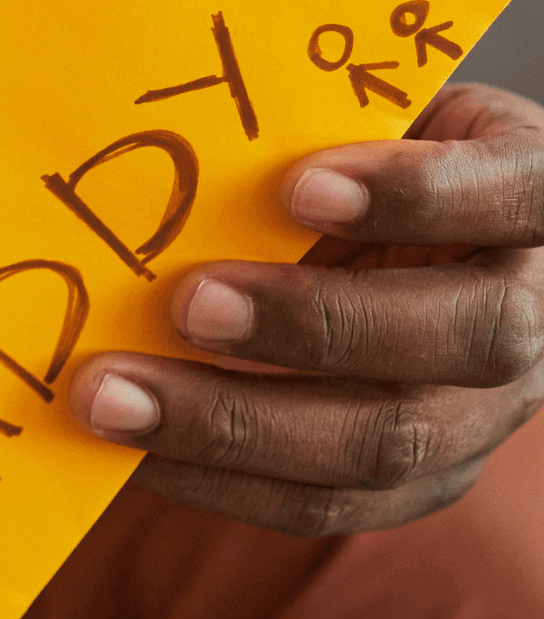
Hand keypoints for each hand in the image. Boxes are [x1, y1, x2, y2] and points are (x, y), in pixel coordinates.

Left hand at [72, 82, 543, 535]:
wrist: (414, 240)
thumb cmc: (373, 153)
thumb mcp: (370, 117)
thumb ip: (311, 122)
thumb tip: (180, 132)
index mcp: (536, 197)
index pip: (516, 192)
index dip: (419, 195)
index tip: (298, 186)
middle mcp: (536, 313)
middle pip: (464, 337)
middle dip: (314, 325)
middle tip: (187, 304)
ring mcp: (487, 411)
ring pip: (387, 440)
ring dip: (236, 423)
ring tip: (115, 398)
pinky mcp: (425, 480)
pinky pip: (327, 501)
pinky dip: (218, 479)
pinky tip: (131, 451)